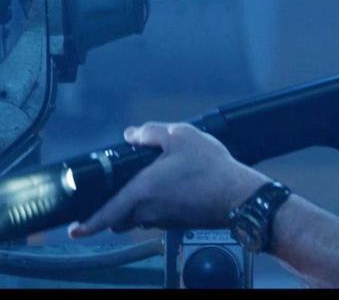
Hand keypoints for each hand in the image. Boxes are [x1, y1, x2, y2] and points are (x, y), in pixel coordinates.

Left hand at [68, 122, 266, 237]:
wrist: (239, 195)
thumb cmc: (212, 168)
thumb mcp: (181, 136)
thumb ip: (151, 132)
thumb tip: (132, 134)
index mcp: (142, 191)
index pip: (106, 214)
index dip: (88, 224)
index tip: (76, 229)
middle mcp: (149, 211)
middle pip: (120, 216)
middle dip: (115, 206)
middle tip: (122, 188)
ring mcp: (164, 219)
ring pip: (139, 217)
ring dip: (139, 205)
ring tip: (153, 183)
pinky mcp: (179, 221)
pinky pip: (158, 216)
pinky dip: (159, 205)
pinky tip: (175, 187)